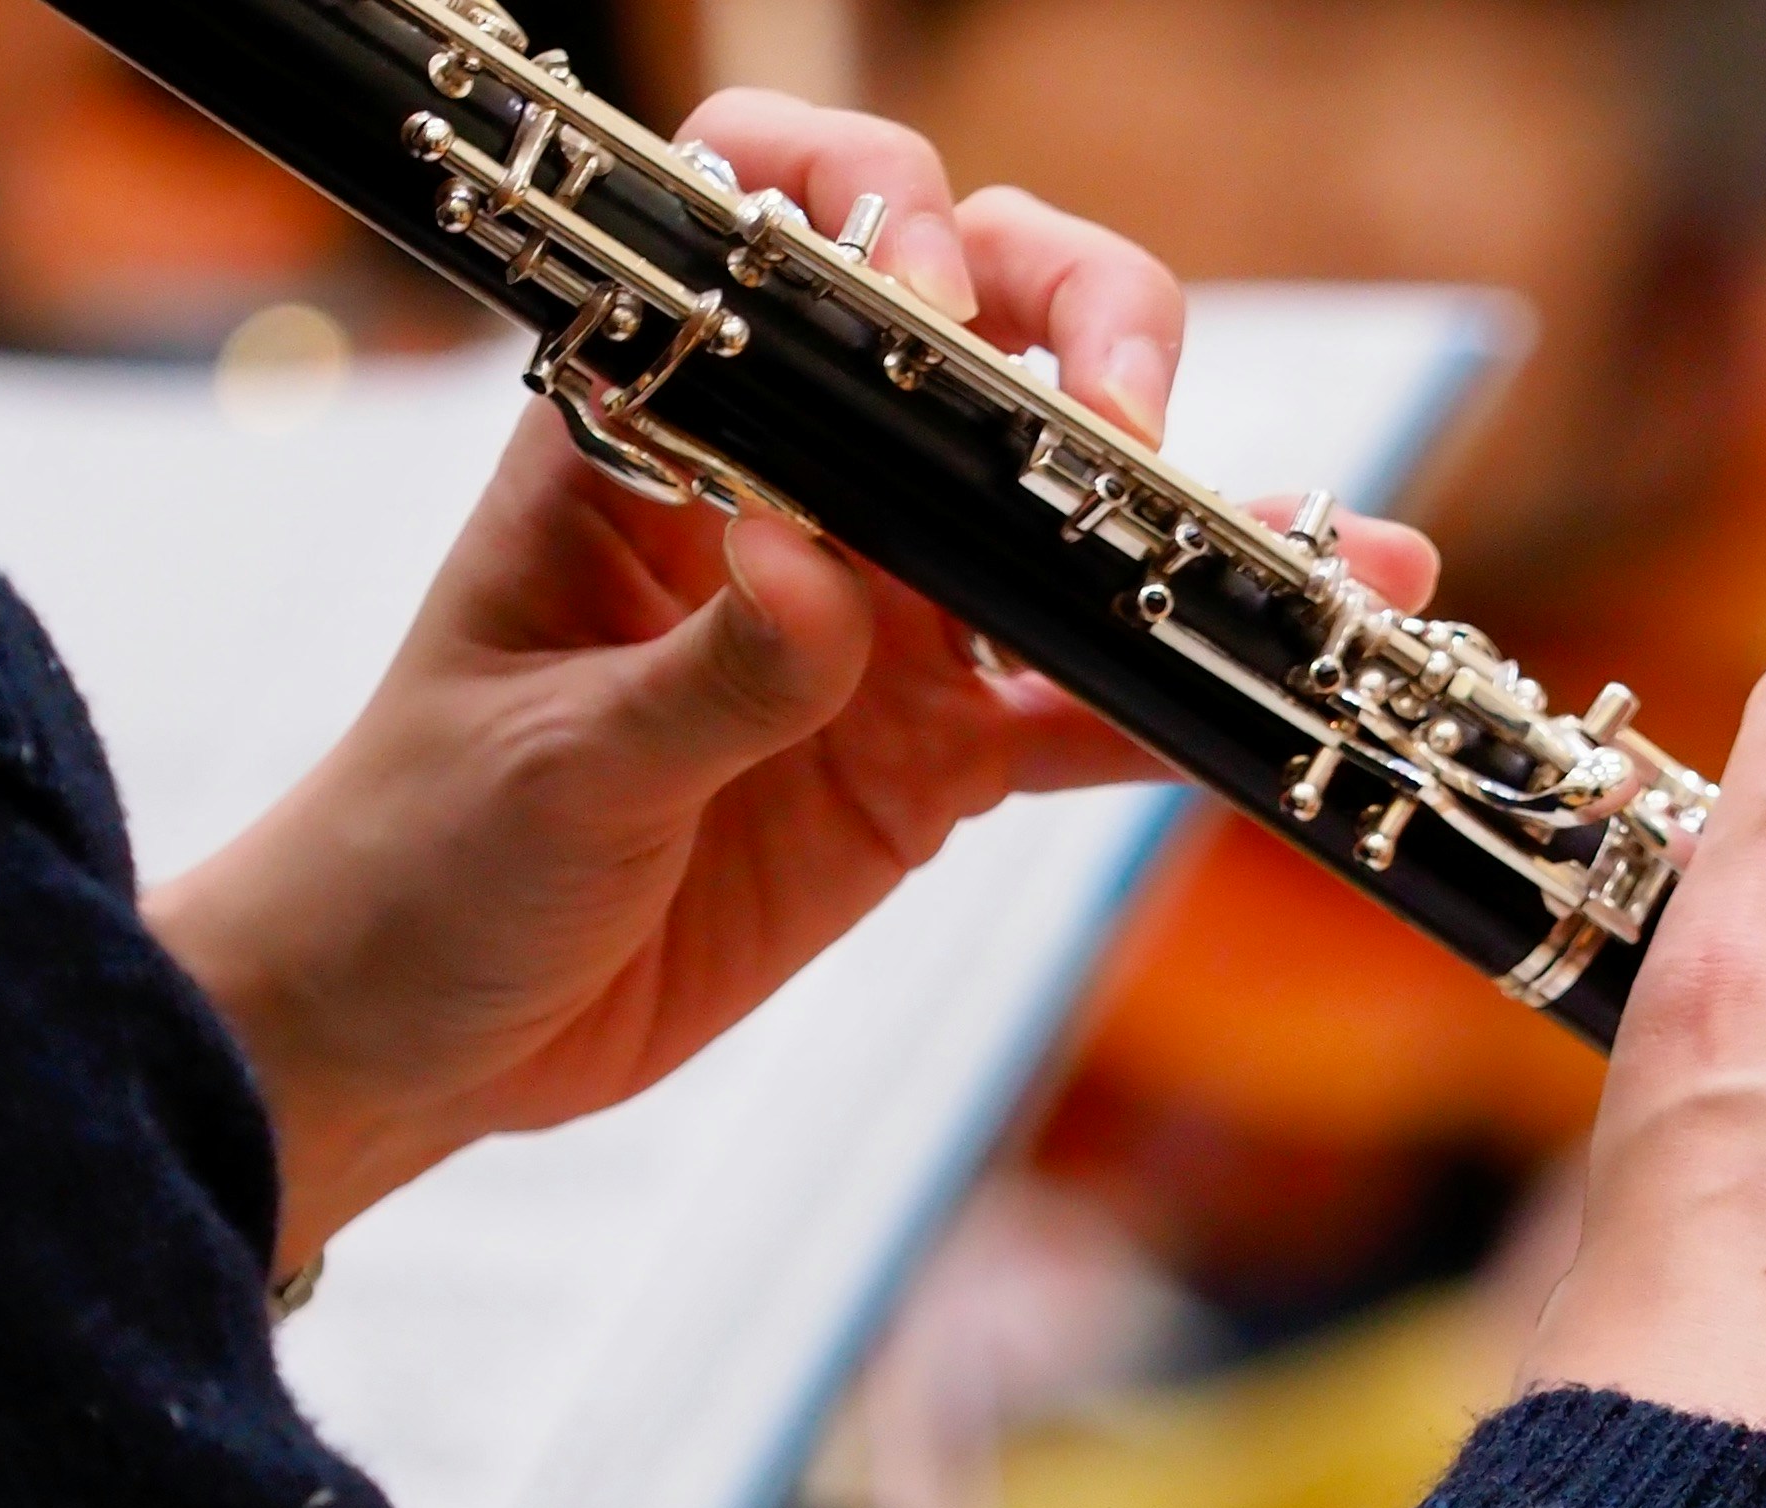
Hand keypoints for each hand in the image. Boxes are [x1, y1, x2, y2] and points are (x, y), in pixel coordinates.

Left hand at [143, 90, 1438, 1273]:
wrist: (422, 1035)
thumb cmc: (427, 857)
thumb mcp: (550, 769)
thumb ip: (701, 677)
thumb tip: (818, 578)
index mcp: (655, 440)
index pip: (772, 243)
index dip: (870, 214)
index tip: (935, 289)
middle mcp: (791, 502)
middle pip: (971, 352)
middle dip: (1083, 337)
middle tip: (1130, 423)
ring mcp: (879, 632)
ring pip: (1066, 537)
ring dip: (1201, 537)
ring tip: (1343, 558)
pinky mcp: (932, 764)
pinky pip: (1082, 724)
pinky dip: (1184, 721)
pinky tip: (1281, 707)